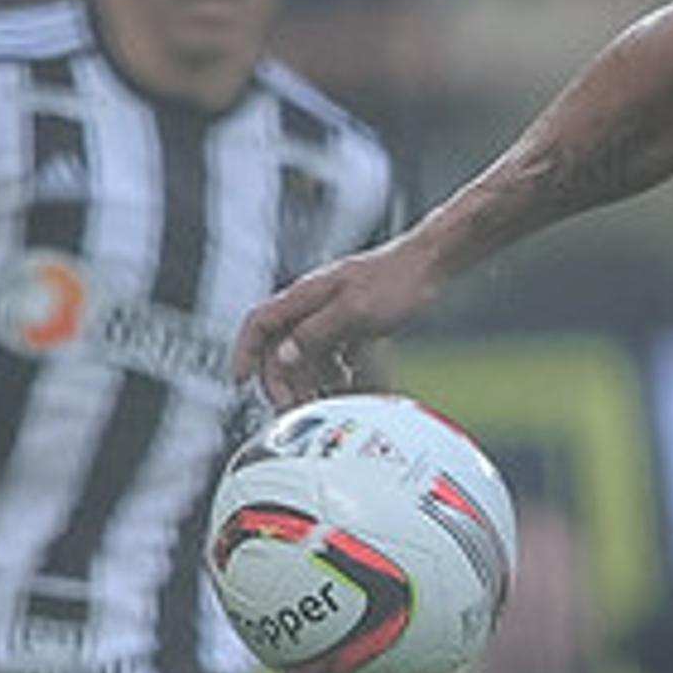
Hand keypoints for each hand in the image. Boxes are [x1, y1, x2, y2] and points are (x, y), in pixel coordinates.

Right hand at [237, 241, 440, 407]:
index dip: (245, 353)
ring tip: (321, 403)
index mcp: (305, 296)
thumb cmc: (396, 279)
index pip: (259, 324)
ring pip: (308, 353)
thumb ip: (317, 333)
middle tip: (291, 407)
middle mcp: (314, 304)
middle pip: (282, 346)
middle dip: (281, 379)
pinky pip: (334, 352)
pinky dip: (335, 372)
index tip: (242, 381)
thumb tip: (283, 357)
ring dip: (310, 380)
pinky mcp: (354, 321)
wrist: (430, 264)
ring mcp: (333, 312)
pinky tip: (349, 386)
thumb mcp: (354, 311)